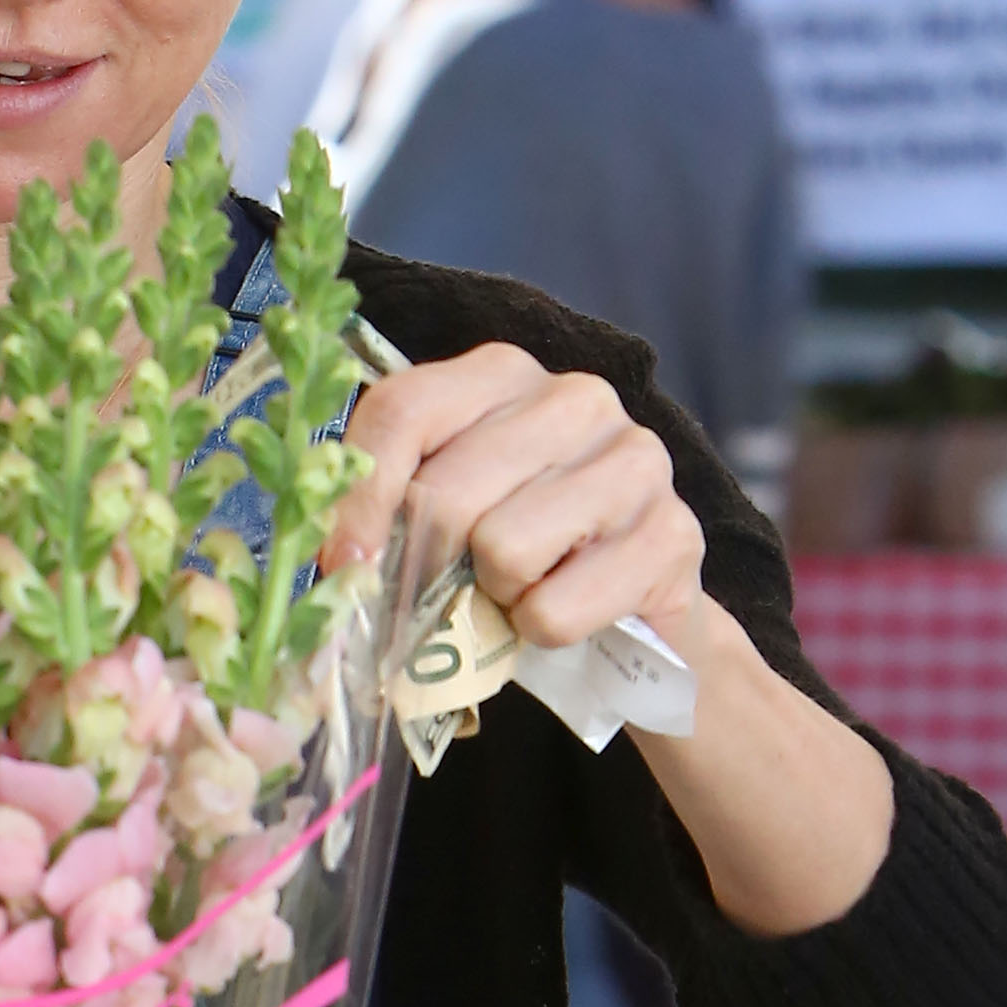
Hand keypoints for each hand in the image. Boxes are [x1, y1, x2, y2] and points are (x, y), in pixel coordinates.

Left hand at [328, 340, 710, 658]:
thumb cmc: (522, 556)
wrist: (635, 611)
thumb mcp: (449, 513)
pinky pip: (554, 608)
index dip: (358, 497)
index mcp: (502, 374)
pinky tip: (563, 612)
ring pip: (502, 550)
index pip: (403, 410)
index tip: (342, 564)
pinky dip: (541, 633)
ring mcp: (634, 459)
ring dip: (495, 599)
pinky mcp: (671, 534)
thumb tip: (335, 562)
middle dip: (431, 566)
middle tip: (450, 591)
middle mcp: (574, 398)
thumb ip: (392, 510)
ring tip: (520, 592)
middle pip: (446, 494)